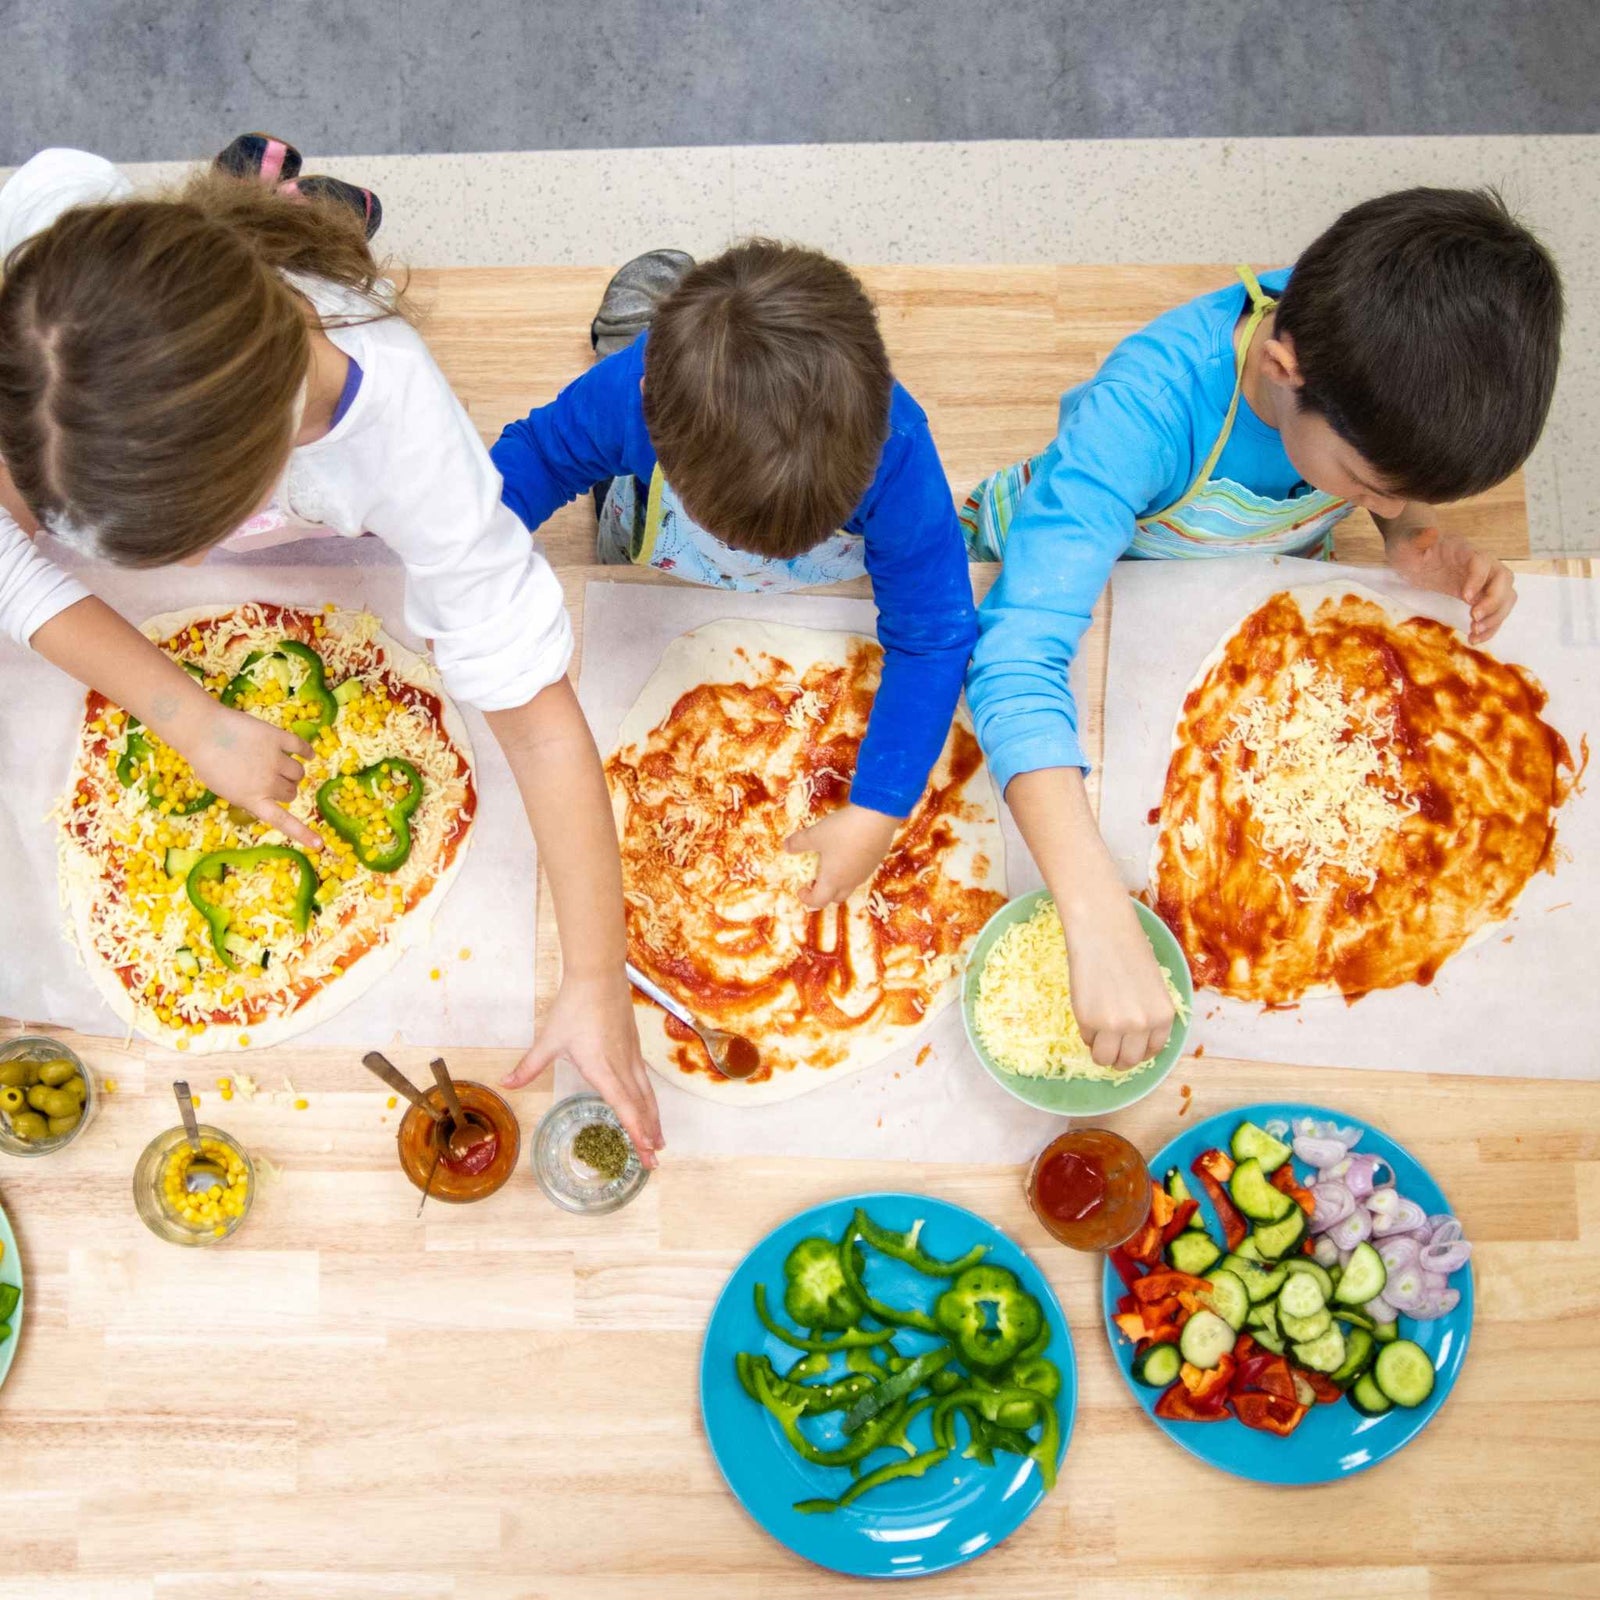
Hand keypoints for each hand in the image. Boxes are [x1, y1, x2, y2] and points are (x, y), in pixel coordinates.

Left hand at [184, 700, 321, 850]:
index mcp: (252, 799)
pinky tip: (308, 754)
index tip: (319, 845)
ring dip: (293, 773)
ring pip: (298, 773)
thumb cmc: (206, 763)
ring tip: (280, 765)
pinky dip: (306, 752)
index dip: (302, 833)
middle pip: (292, 792)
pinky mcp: (277, 737)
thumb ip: (249, 797)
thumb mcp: (225, 790)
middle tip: (273, 780)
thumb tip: (268, 796)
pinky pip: (301, 747)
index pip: (282, 820)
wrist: (201, 731)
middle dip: (286, 789)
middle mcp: (267, 782)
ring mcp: (274, 759)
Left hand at [502, 966, 662, 1165]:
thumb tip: (506, 1083)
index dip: (636, 1130)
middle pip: (641, 1105)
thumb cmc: (573, 1008)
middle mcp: (622, 1065)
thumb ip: (529, 1066)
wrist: (598, 975)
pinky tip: (649, 1106)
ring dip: (654, 1119)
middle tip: (655, 1161)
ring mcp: (631, 1055)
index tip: (646, 1151)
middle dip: (649, 1134)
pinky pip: (645, 1079)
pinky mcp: (633, 1046)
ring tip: (659, 1140)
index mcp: (602, 1068)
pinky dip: (649, 1099)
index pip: (624, 1105)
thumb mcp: (549, 1040)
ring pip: (647, 1093)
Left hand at [785, 803, 899, 908]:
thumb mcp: (816, 834)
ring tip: (831, 862)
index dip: (807, 898)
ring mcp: (866, 872)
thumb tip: (786, 847)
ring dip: (838, 881)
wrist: (877, 817)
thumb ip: (799, 842)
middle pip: (837, 898)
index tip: (801, 887)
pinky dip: (850, 869)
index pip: (819, 901)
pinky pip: (860, 872)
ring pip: (850, 885)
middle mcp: (850, 881)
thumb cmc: (842, 830)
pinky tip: (848, 850)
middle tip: (815, 878)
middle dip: (824, 892)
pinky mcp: (876, 860)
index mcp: (833, 880)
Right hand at [1060, 889, 1175, 1069]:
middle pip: (1128, 1061)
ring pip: (1104, 1058)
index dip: (1138, 1050)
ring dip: (1099, 1050)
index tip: (1128, 1046)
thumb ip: (1148, 1013)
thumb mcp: (1153, 986)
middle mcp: (1143, 1025)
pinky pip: (1086, 1039)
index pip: (1153, 1051)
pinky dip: (1085, 1030)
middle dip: (1117, 1057)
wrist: (1103, 929)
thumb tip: (1135, 1037)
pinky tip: (1087, 1007)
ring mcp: (1115, 1025)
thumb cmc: (1128, 949)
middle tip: (1108, 1045)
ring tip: (1096, 1031)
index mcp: (1164, 1016)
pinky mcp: (1089, 1021)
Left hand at [1386, 526, 1516, 644]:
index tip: (1465, 598)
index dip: (1478, 579)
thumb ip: (1418, 539)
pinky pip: (1494, 611)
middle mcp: (1480, 564)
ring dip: (1496, 617)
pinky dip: (1490, 626)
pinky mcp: (1478, 595)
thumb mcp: (1407, 543)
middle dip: (1493, 602)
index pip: (1482, 562)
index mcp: (1464, 550)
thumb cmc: (1409, 545)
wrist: (1413, 551)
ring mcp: (1482, 580)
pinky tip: (1475, 638)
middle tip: (1474, 619)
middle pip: (1503, 580)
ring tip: (1475, 633)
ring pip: (1505, 597)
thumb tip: (1430, 532)